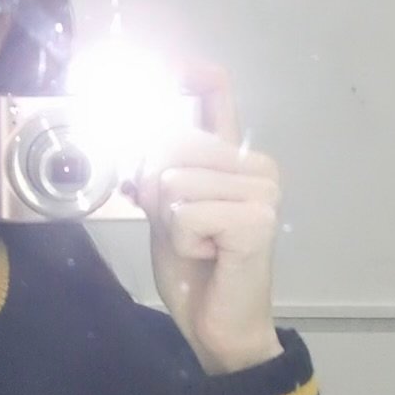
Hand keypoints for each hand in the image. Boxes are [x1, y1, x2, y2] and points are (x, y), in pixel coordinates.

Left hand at [131, 62, 286, 376]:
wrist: (219, 327)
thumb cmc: (197, 270)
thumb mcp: (165, 209)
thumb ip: (156, 170)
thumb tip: (131, 137)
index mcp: (235, 156)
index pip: (217, 91)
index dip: (186, 73)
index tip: (170, 67)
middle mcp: (256, 165)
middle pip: (171, 143)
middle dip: (154, 187)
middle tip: (181, 228)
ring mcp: (263, 190)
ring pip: (172, 181)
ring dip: (170, 222)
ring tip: (199, 245)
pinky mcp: (257, 219)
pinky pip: (186, 213)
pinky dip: (183, 241)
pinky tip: (209, 256)